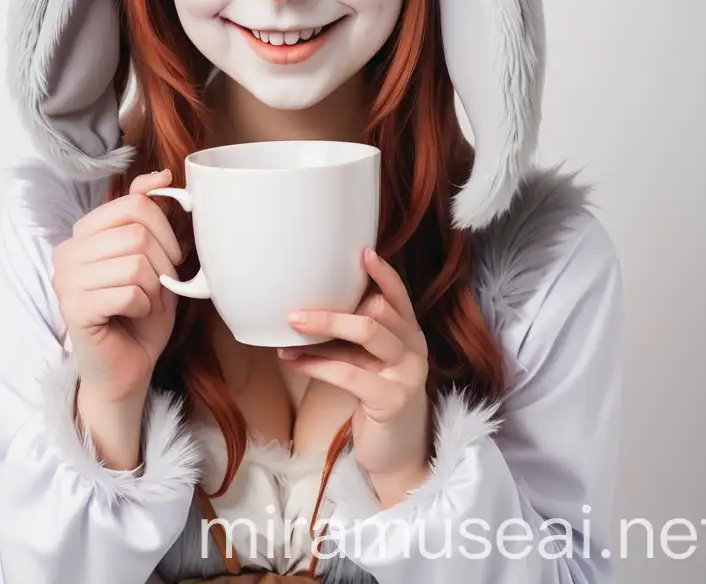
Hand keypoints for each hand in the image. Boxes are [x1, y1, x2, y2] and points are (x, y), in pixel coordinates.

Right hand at [52, 169, 181, 405]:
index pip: (134, 204)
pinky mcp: (73, 308)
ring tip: (143, 304)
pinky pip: (129, 292)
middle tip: (159, 287)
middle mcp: (67, 252)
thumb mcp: (152, 258)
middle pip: (137, 232)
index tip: (171, 252)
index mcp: (84, 234)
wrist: (125, 370)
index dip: (165, 229)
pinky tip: (132, 317)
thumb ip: (149, 216)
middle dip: (163, 263)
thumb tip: (161, 175)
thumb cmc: (139, 315)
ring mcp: (66, 280)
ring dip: (154, 289)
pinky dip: (144, 307)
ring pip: (136, 262)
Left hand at [278, 248, 431, 491]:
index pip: (400, 296)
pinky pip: (349, 372)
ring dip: (324, 327)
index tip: (362, 251)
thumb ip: (356, 336)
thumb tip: (311, 309)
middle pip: (377, 311)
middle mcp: (415, 348)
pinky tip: (295, 360)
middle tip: (295, 309)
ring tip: (291, 325)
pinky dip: (318, 364)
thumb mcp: (370, 362)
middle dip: (334, 307)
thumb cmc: (376, 398)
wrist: (396, 454)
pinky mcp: (392, 400)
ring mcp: (407, 374)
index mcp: (410, 334)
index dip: (383, 273)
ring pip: (366, 333)